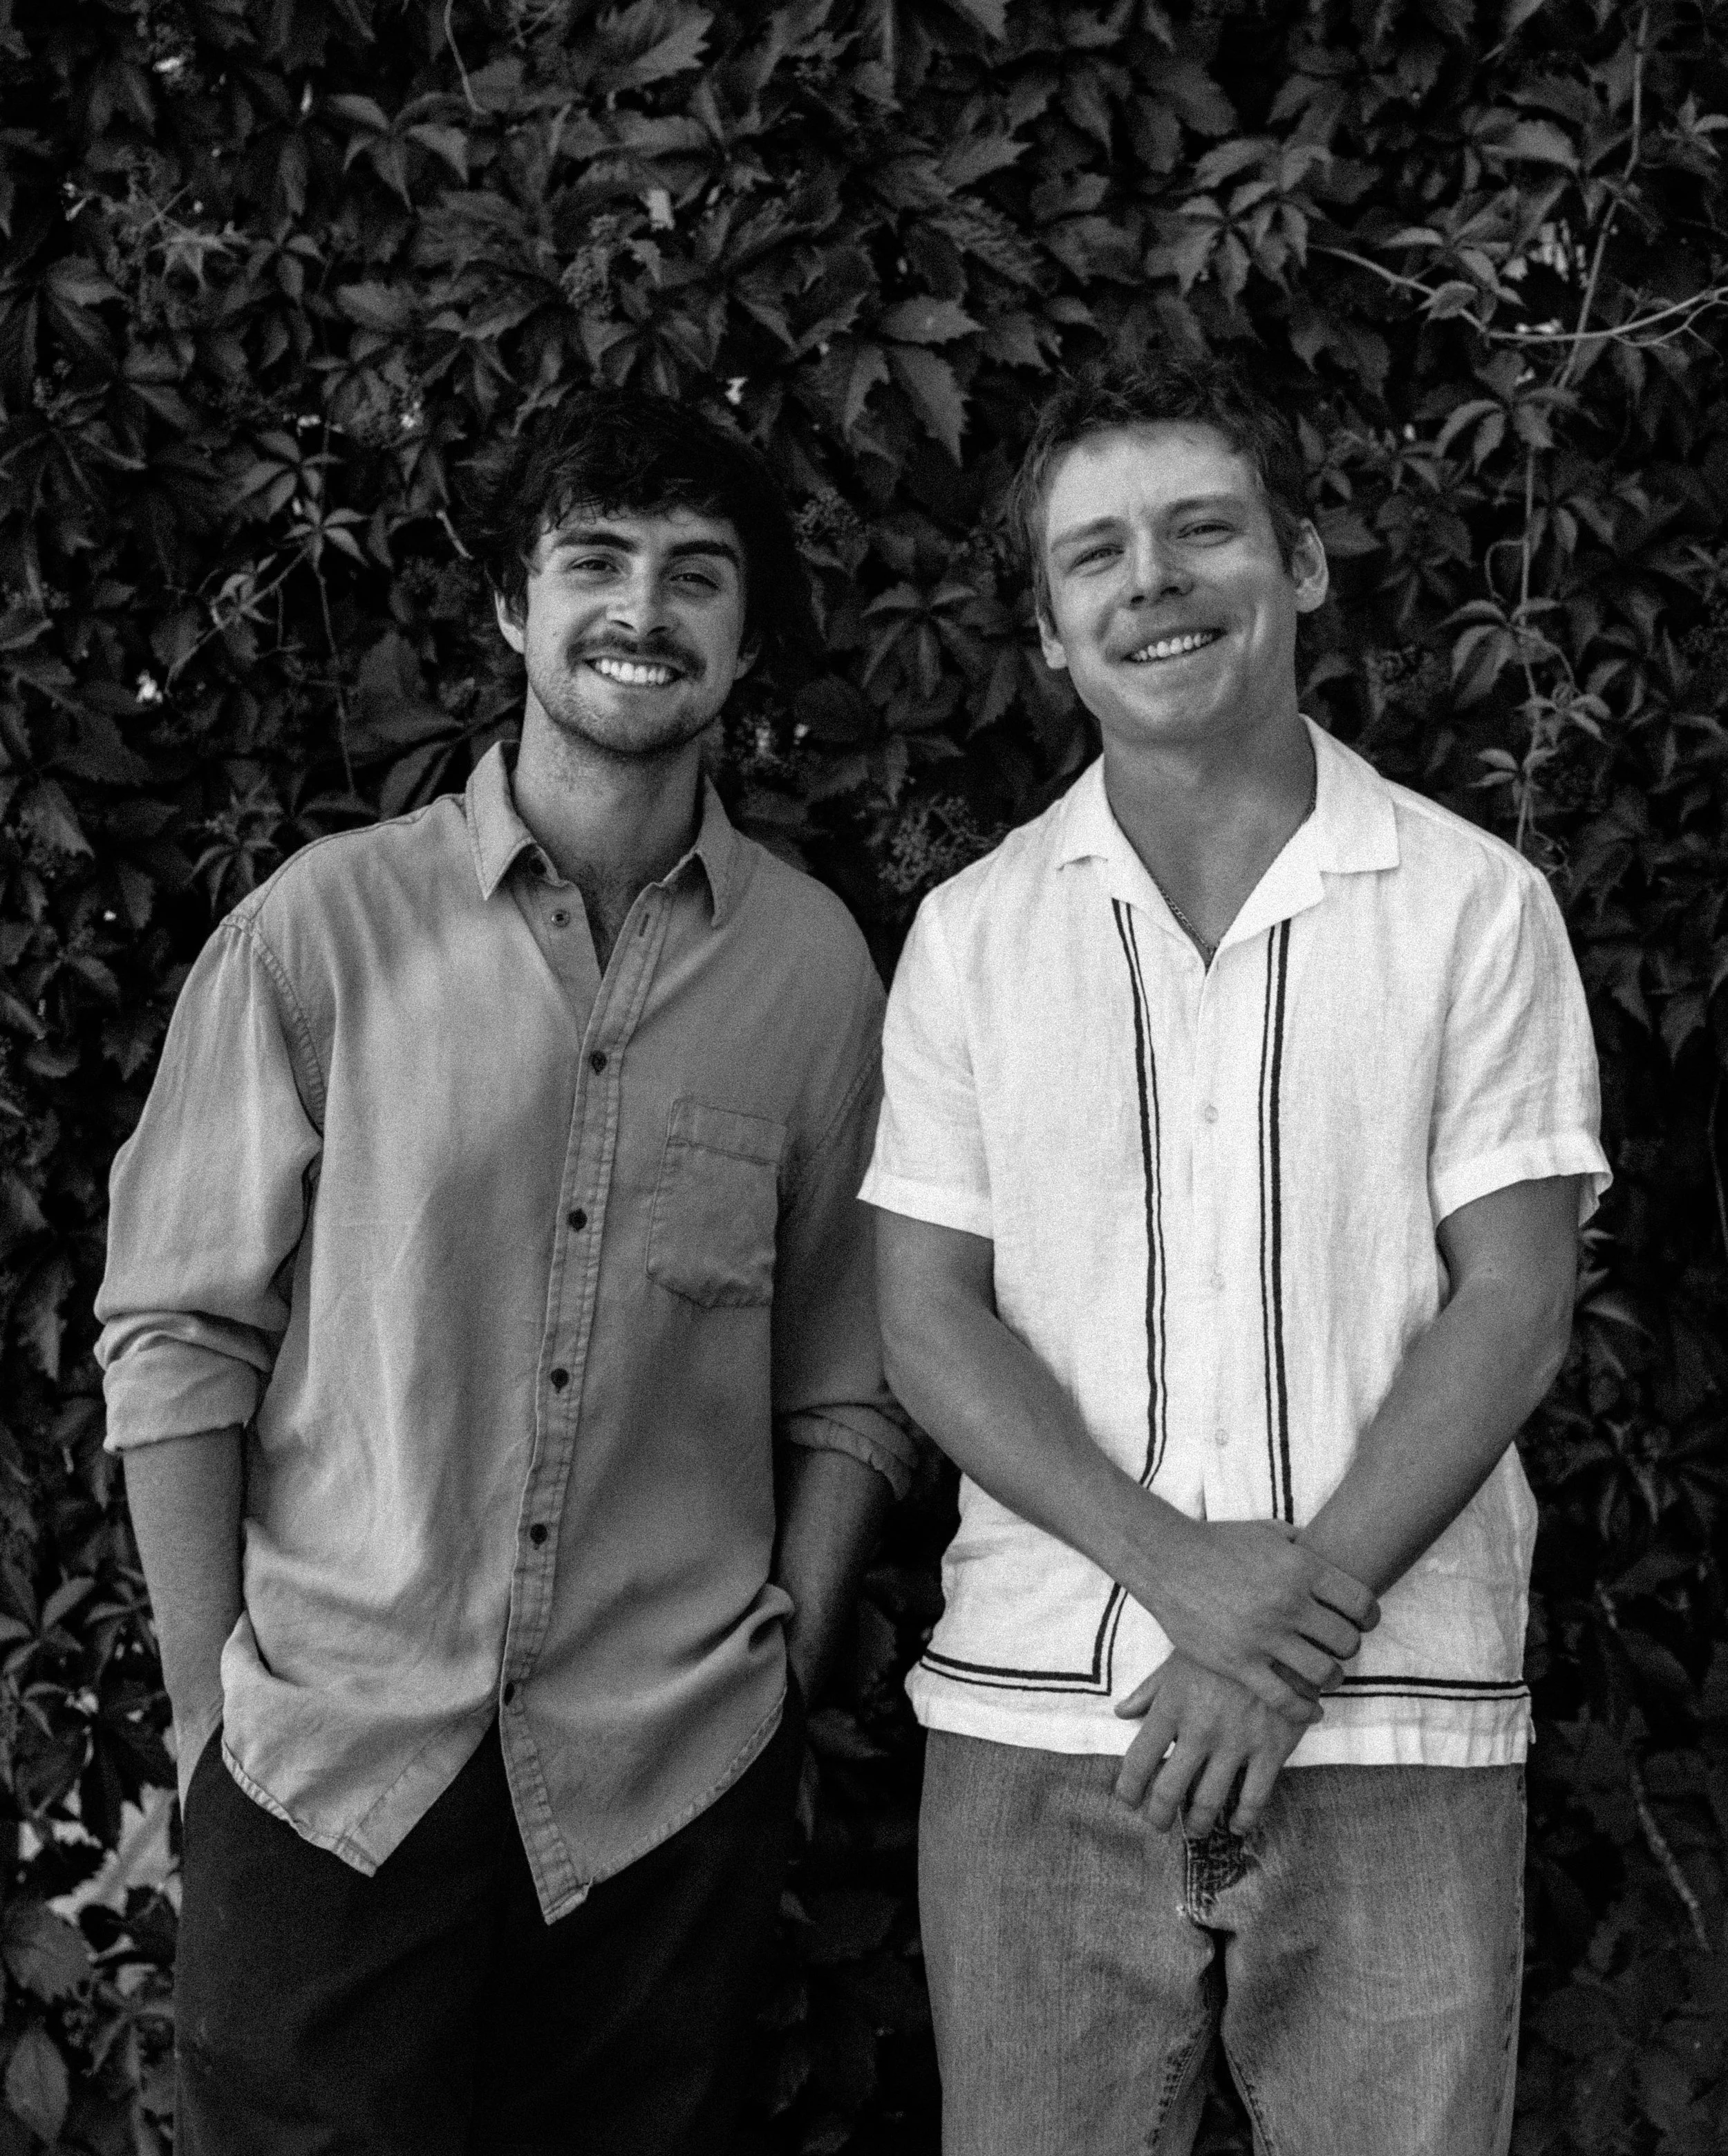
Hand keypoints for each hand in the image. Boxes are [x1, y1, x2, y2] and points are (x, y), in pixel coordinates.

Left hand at [1113, 1652, 1307, 1837]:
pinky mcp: (1271, 1749)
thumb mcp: (1180, 1660)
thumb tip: (1121, 1712)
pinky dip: (1244, 1820)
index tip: (1128, 1801)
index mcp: (1172, 1706)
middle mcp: (1199, 1729)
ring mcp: (1236, 1742)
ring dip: (1198, 1824)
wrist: (1280, 1636)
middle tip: (1158, 1825)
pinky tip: (1237, 1825)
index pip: (1138, 1760)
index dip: (1128, 1788)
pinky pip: (1254, 1799)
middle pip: (1169, 1790)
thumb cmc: (1223, 1648)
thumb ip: (1150, 1690)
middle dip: (1159, 1815)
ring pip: (1209, 1801)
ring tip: (1195, 1829)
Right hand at [1139, 1514, 1378, 1718]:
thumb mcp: (1264, 1531)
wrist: (1164, 1559)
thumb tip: (1319, 1547)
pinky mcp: (1239, 1662)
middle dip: (1348, 1648)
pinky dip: (1304, 1709)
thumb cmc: (1216, 1542)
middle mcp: (1288, 1603)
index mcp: (1301, 1569)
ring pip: (1322, 1673)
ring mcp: (1263, 1635)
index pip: (1361, 1603)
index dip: (1369, 1617)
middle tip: (1338, 1650)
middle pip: (1347, 1641)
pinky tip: (1310, 1709)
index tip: (1362, 1624)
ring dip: (1330, 1680)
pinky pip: (1284, 1698)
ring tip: (1324, 1678)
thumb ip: (1298, 1542)